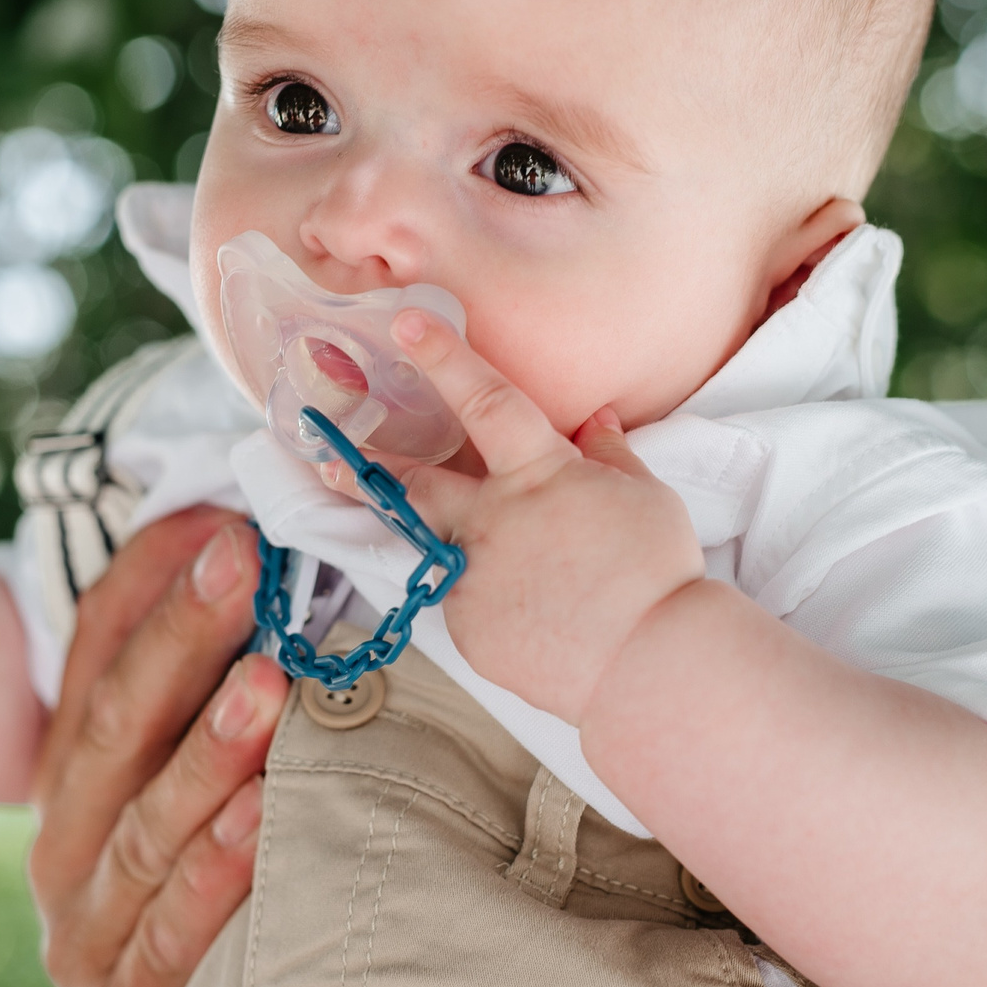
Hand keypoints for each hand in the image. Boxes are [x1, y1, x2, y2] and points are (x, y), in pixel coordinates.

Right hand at [28, 507, 285, 986]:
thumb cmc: (233, 898)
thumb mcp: (208, 785)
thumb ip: (223, 678)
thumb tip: (249, 532)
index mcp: (68, 782)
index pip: (90, 660)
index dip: (148, 586)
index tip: (222, 518)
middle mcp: (60, 855)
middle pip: (112, 730)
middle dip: (182, 639)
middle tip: (248, 563)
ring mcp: (85, 943)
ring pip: (143, 829)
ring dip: (209, 751)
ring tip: (271, 682)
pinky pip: (176, 935)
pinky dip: (223, 875)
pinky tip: (269, 819)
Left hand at [345, 309, 706, 723]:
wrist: (649, 662)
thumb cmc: (656, 572)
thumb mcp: (645, 496)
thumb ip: (609, 454)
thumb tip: (595, 420)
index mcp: (535, 475)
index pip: (484, 401)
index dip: (445, 357)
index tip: (405, 324)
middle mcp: (489, 519)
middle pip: (415, 483)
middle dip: (367, 469)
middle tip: (329, 458)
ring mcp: (471, 576)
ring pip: (434, 548)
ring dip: (432, 542)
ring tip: (440, 551)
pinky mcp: (469, 629)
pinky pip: (467, 605)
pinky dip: (490, 603)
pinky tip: (531, 619)